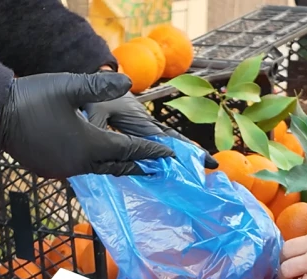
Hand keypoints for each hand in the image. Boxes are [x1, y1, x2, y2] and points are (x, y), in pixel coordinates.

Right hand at [0, 72, 173, 178]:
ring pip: (96, 170)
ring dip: (114, 165)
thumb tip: (128, 82)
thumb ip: (100, 86)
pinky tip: (93, 159)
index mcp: (88, 145)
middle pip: (115, 166)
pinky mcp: (48, 169)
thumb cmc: (32, 98)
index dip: (149, 151)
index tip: (168, 153)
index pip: (127, 150)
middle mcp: (78, 163)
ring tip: (128, 163)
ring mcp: (62, 169)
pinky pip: (79, 170)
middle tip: (154, 165)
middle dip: (136, 164)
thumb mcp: (69, 86)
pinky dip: (92, 165)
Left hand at [84, 93, 218, 168]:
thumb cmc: (97, 96)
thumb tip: (100, 140)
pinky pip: (160, 142)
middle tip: (212, 166)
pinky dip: (173, 150)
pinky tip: (178, 163)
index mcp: (141, 120)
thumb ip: (97, 125)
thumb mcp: (94, 110)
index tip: (194, 160)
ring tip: (205, 167)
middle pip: (175, 140)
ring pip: (171, 141)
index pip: (165, 138)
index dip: (180, 149)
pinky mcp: (142, 129)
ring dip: (187, 153)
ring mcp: (147, 127)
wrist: (99, 83)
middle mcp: (148, 125)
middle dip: (194, 152)